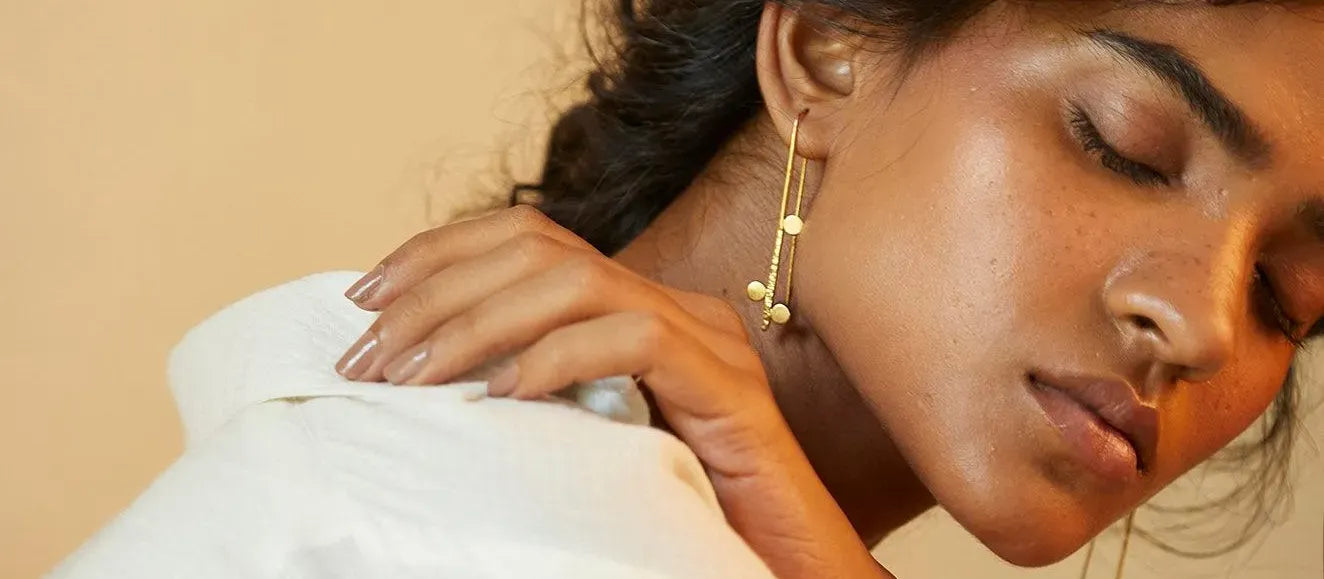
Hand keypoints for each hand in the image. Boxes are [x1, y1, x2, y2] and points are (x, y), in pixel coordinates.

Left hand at [336, 205, 893, 577]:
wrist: (783, 560)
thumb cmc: (680, 508)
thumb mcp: (585, 433)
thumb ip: (536, 385)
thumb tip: (426, 371)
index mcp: (638, 306)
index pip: (529, 236)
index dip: (440, 252)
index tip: (366, 299)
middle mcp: (673, 304)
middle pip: (539, 245)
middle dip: (437, 290)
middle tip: (368, 353)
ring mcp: (706, 338)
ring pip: (576, 282)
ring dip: (476, 323)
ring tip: (415, 379)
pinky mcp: (726, 385)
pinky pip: (635, 339)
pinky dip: (556, 359)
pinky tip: (502, 395)